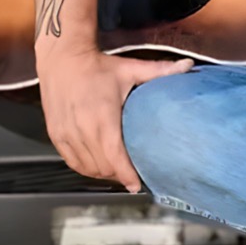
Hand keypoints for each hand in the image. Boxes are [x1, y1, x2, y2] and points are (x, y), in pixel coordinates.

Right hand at [38, 49, 192, 190]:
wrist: (62, 59)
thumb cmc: (97, 66)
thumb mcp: (130, 68)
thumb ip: (159, 71)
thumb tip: (188, 66)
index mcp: (102, 115)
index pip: (114, 156)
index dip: (126, 174)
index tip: (136, 184)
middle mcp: (82, 128)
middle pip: (103, 167)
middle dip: (119, 175)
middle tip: (132, 174)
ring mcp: (66, 134)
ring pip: (87, 168)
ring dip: (103, 173)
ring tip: (117, 171)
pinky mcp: (56, 135)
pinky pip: (73, 162)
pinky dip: (86, 168)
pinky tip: (98, 164)